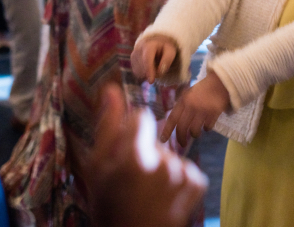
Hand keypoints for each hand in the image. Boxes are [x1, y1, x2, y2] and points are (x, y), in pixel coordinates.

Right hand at [84, 84, 206, 226]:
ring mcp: (180, 176)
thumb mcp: (98, 167)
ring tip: (148, 193)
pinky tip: (165, 198)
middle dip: (146, 155)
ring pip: (172, 156)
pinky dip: (181, 182)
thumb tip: (111, 90)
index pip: (141, 118)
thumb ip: (108, 126)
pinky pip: (189, 170)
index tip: (126, 154)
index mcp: (132, 155)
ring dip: (163, 170)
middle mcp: (160, 162)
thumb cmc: (108, 204)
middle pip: (156, 141)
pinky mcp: (195, 186)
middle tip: (132, 183)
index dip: (132, 134)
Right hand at [132, 36, 178, 82]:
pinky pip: (138, 73)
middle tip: (161, 66)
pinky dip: (145, 73)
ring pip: (140, 73)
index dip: (149, 71)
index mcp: (149, 45)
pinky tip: (149, 66)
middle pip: (144, 68)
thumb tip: (159, 72)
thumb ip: (167, 61)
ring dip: (149, 73)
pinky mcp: (132, 60)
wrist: (156, 42)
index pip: (147, 60)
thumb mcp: (170, 51)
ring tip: (156, 64)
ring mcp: (133, 55)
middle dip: (154, 72)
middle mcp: (138, 48)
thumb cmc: (165, 48)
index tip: (151, 82)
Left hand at [159, 71, 229, 147]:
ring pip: (194, 130)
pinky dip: (206, 128)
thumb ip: (182, 106)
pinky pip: (207, 127)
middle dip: (181, 138)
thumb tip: (176, 123)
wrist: (220, 82)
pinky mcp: (214, 113)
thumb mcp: (189, 94)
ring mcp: (203, 110)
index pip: (172, 118)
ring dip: (195, 134)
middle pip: (182, 127)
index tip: (163, 140)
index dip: (167, 130)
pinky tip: (207, 125)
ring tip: (196, 133)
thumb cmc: (203, 89)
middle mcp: (191, 105)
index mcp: (183, 100)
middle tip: (182, 144)